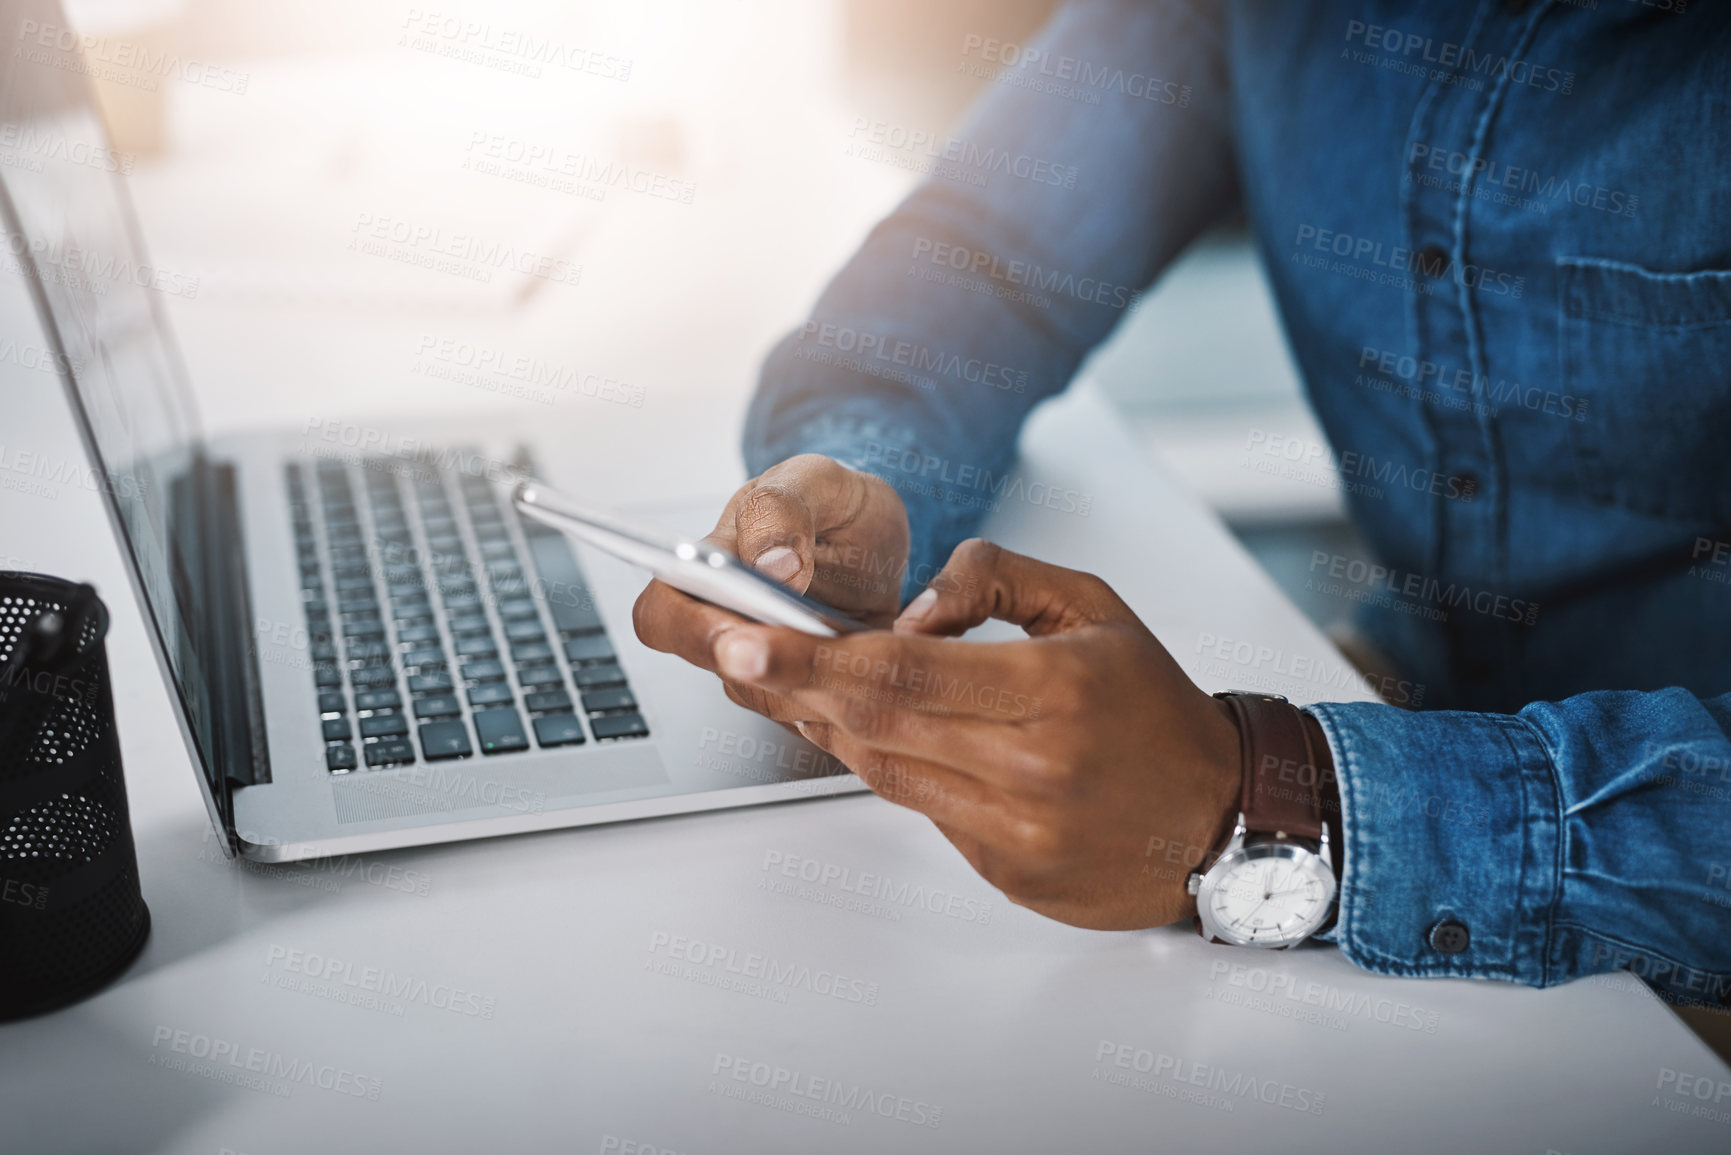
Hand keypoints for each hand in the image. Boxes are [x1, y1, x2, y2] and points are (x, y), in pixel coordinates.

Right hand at [632, 454, 909, 723]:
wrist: (880, 538)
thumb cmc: (831, 505)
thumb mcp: (815, 481)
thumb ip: (782, 508)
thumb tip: (771, 564)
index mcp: (707, 566)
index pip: (661, 614)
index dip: (688, 631)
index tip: (734, 630)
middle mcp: (727, 623)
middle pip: (720, 667)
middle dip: (765, 664)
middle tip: (812, 647)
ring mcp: (767, 661)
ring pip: (771, 696)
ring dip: (812, 679)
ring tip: (853, 648)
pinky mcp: (808, 689)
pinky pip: (814, 712)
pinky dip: (842, 692)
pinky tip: (869, 664)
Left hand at [709, 538, 1243, 929]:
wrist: (1223, 817)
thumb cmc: (1155, 708)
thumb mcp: (1092, 606)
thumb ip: (993, 580)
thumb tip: (909, 609)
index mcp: (1054, 691)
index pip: (901, 672)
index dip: (810, 658)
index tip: (747, 639)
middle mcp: (1031, 769)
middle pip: (876, 724)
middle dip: (791, 686)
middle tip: (733, 654)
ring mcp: (1016, 832)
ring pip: (885, 771)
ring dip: (829, 725)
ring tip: (790, 683)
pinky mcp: (1007, 872)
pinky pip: (922, 810)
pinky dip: (887, 765)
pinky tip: (866, 732)